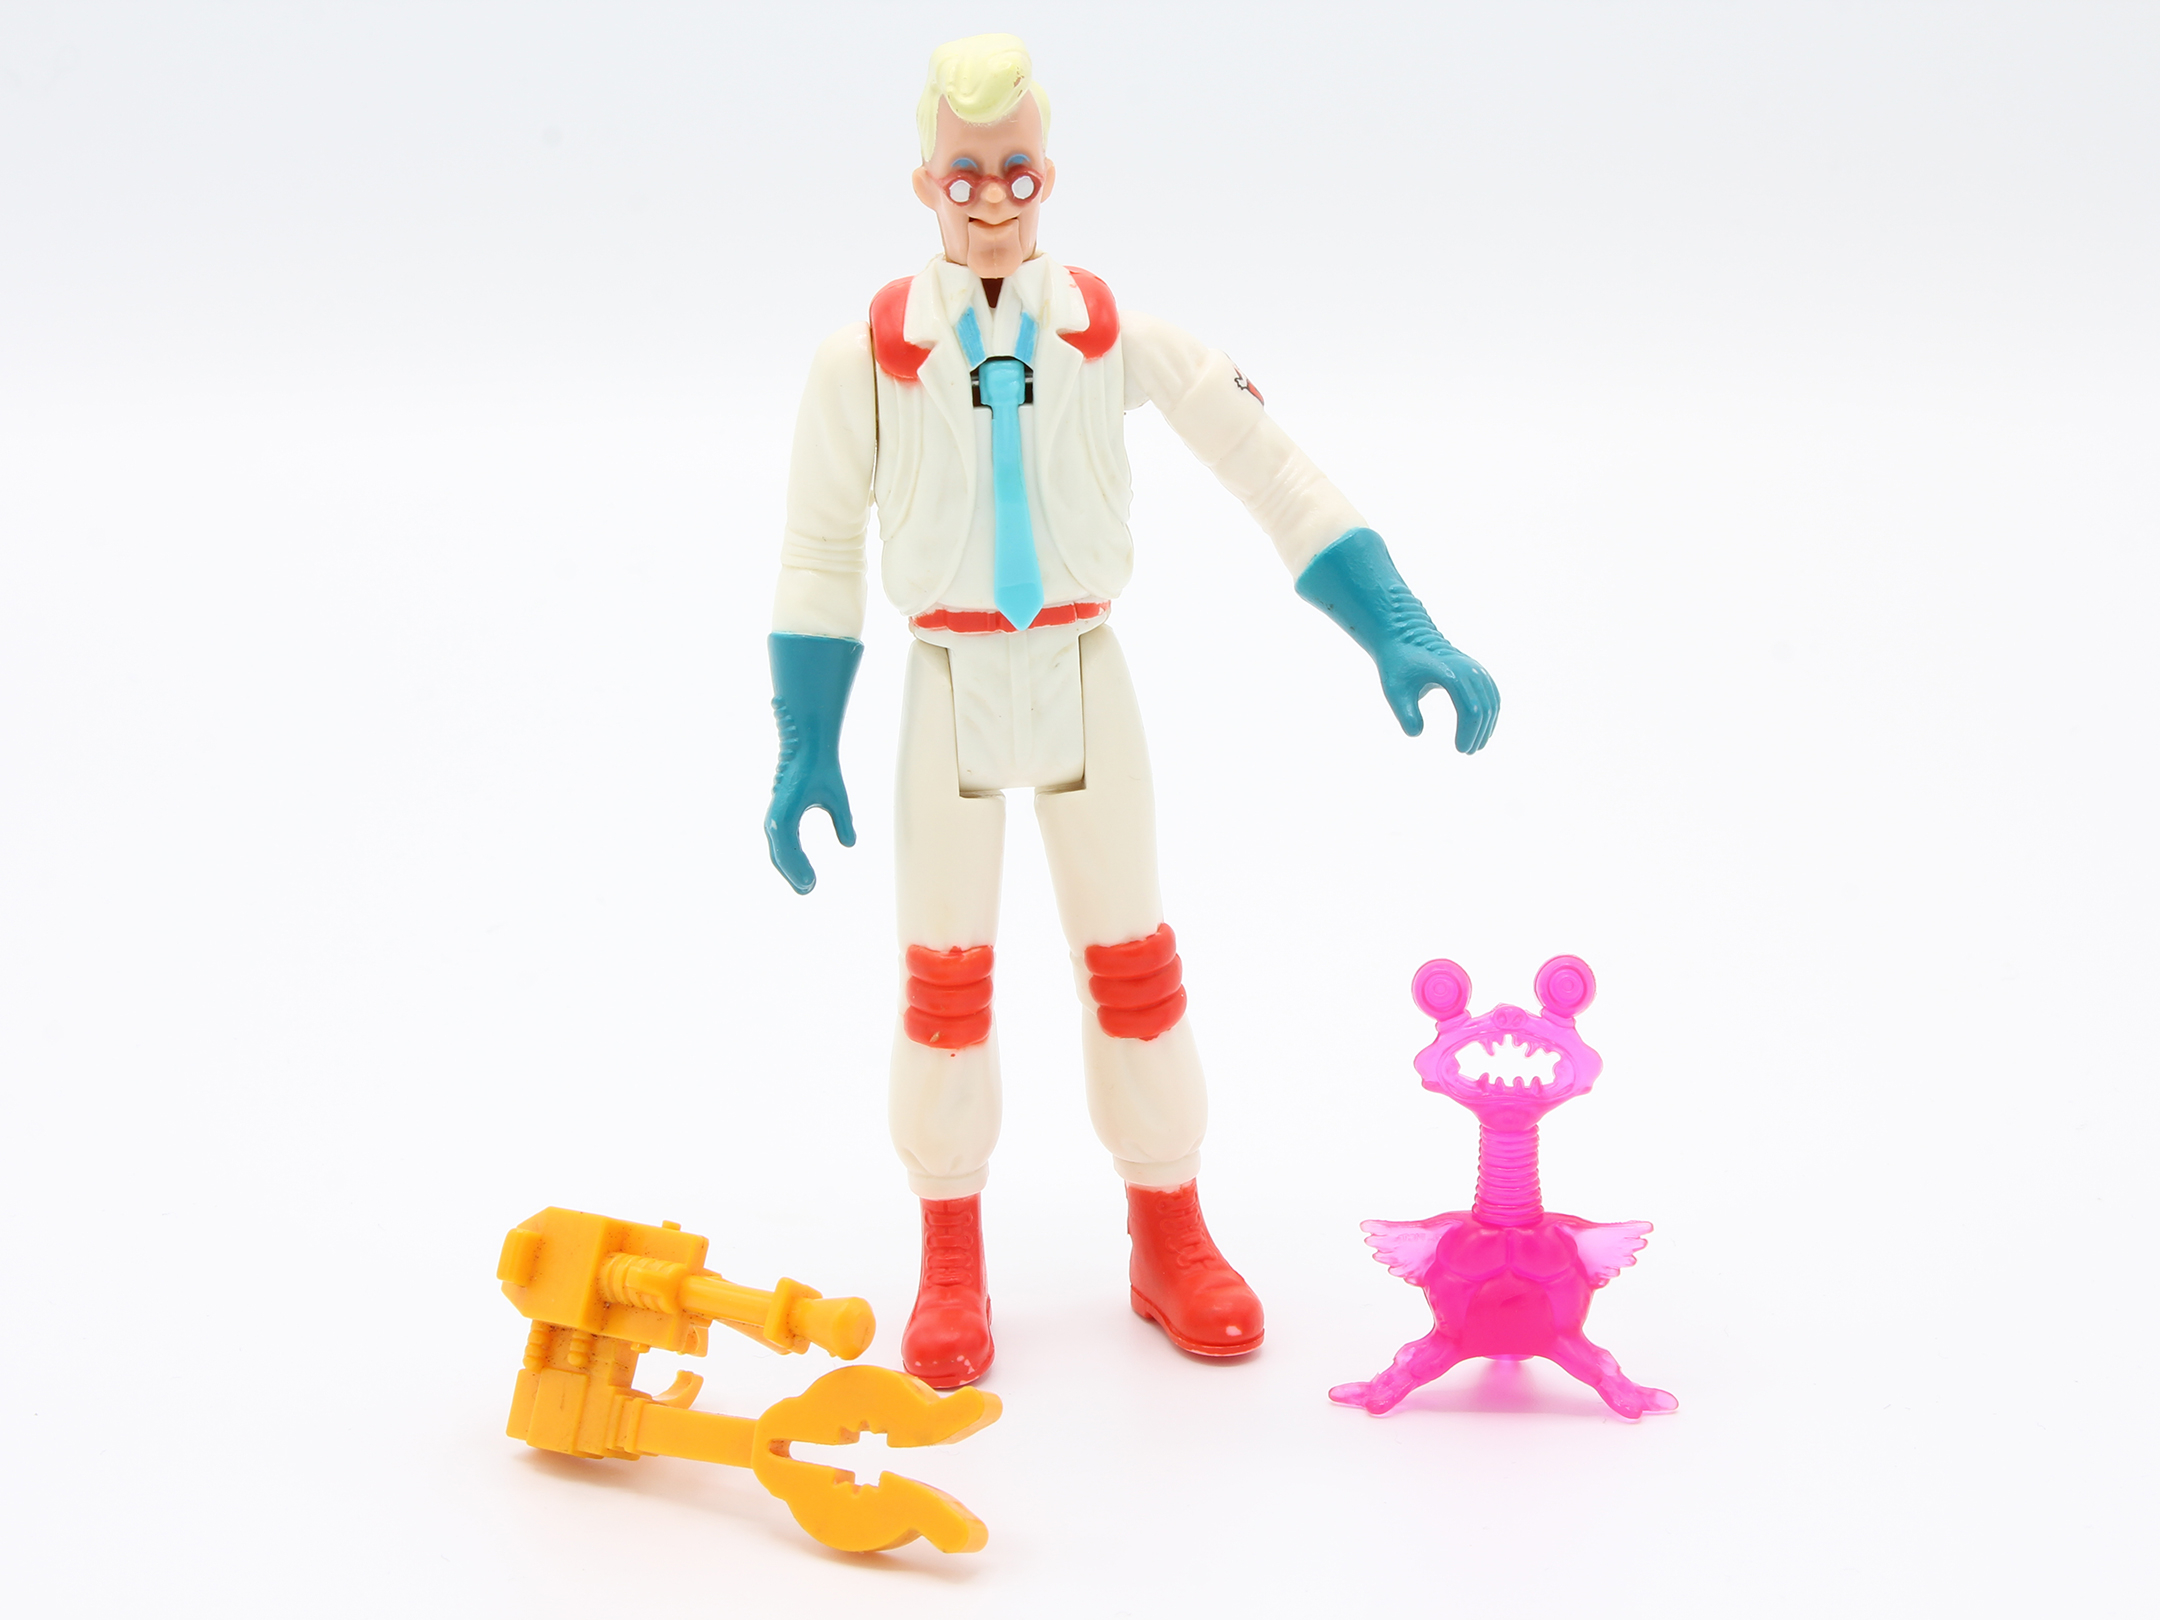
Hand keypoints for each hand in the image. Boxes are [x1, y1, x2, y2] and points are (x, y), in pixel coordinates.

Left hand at [764, 742, 854, 894]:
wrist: (814, 745)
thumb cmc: (822, 768)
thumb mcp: (837, 801)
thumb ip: (842, 823)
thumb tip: (849, 844)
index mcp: (786, 815)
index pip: (786, 848)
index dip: (795, 867)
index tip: (808, 884)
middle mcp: (778, 818)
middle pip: (780, 855)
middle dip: (792, 874)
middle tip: (807, 890)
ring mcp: (777, 817)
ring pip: (781, 855)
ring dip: (793, 874)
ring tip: (807, 888)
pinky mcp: (781, 814)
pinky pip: (785, 847)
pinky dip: (794, 863)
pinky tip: (805, 875)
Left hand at [1378, 640, 1499, 752]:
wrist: (1406, 637)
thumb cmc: (1398, 665)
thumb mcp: (1395, 691)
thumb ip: (1405, 713)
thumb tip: (1416, 734)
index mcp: (1450, 674)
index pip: (1469, 709)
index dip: (1467, 732)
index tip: (1459, 750)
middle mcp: (1467, 669)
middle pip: (1483, 708)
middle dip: (1477, 733)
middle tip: (1466, 752)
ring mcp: (1474, 668)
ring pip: (1491, 701)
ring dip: (1487, 726)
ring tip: (1476, 746)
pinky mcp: (1476, 670)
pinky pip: (1491, 694)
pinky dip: (1490, 713)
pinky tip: (1482, 729)